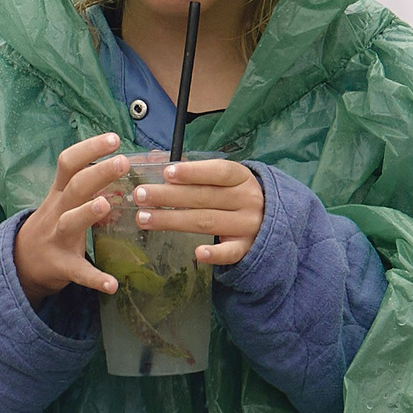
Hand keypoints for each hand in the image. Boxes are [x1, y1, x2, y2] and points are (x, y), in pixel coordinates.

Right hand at [13, 133, 132, 304]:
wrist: (19, 264)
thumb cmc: (49, 226)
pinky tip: (112, 284)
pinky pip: (78, 272)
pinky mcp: (61, 266)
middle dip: (98, 172)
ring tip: (106, 203)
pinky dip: (95, 279)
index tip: (113, 138)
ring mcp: (57, 238)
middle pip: (75, 187)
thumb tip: (118, 165)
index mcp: (58, 194)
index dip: (89, 148)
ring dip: (87, 212)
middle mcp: (56, 211)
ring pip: (70, 222)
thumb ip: (86, 185)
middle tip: (122, 161)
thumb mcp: (61, 201)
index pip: (69, 163)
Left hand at [130, 158, 265, 266]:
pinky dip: (215, 253)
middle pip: (204, 197)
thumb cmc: (236, 193)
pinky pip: (230, 252)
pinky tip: (198, 253)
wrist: (272, 218)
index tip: (166, 173)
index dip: (192, 172)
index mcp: (241, 177)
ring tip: (145, 218)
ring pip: (207, 222)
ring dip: (173, 220)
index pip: (218, 171)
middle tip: (140, 196)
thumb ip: (193, 171)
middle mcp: (246, 199)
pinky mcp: (246, 247)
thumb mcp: (224, 178)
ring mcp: (247, 224)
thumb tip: (153, 159)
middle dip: (169, 196)